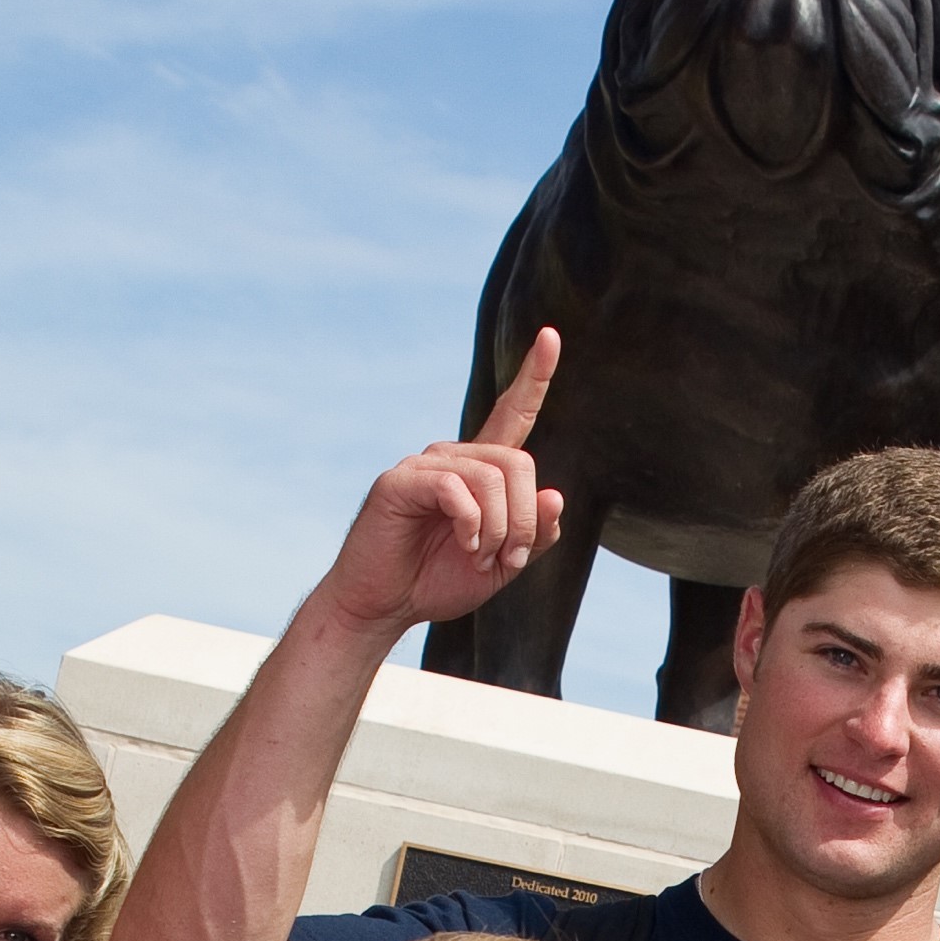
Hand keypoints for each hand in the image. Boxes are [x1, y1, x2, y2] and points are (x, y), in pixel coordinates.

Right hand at [310, 329, 567, 643]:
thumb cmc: (438, 580)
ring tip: (481, 556)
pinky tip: (464, 544)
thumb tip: (554, 496)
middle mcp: (455, 457)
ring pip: (492, 477)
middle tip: (510, 558)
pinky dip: (472, 523)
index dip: (533, 377)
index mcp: (481, 471)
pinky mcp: (402, 480)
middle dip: (524, 519)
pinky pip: (457, 488)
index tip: (551, 335)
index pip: (512, 414)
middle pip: (518, 462)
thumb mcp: (503, 563)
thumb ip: (534, 533)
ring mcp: (426, 464)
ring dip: (500, 528)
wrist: (385, 605)